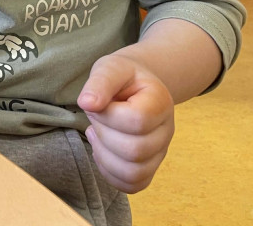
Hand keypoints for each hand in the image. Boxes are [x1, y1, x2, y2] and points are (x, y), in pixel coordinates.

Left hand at [76, 53, 175, 192]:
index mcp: (161, 101)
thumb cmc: (121, 77)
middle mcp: (166, 130)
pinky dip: (109, 172)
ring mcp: (160, 152)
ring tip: (96, 133)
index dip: (109, 115)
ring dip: (104, 154)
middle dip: (103, 133)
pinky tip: (101, 149)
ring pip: (133, 173)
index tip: (98, 103)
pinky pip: (132, 184)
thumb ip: (99, 82)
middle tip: (96, 117)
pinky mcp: (149, 167)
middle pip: (135, 150)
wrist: (134, 86)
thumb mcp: (109, 68)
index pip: (137, 121)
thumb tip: (87, 103)